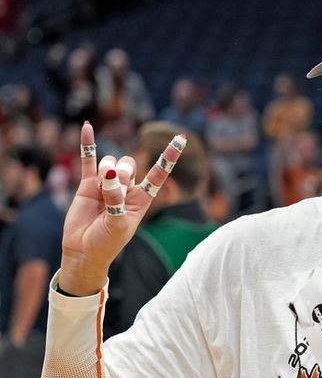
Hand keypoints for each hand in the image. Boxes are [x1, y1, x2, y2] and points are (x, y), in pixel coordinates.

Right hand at [59, 122, 183, 295]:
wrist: (84, 251)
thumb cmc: (108, 243)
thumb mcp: (118, 225)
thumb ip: (116, 201)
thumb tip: (110, 175)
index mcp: (142, 198)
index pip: (158, 173)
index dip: (168, 157)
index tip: (181, 139)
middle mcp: (127, 188)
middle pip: (129, 164)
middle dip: (123, 173)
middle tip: (114, 192)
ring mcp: (107, 184)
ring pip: (111, 162)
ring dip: (106, 173)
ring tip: (101, 192)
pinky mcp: (88, 184)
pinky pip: (88, 160)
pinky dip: (87, 145)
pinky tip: (87, 127)